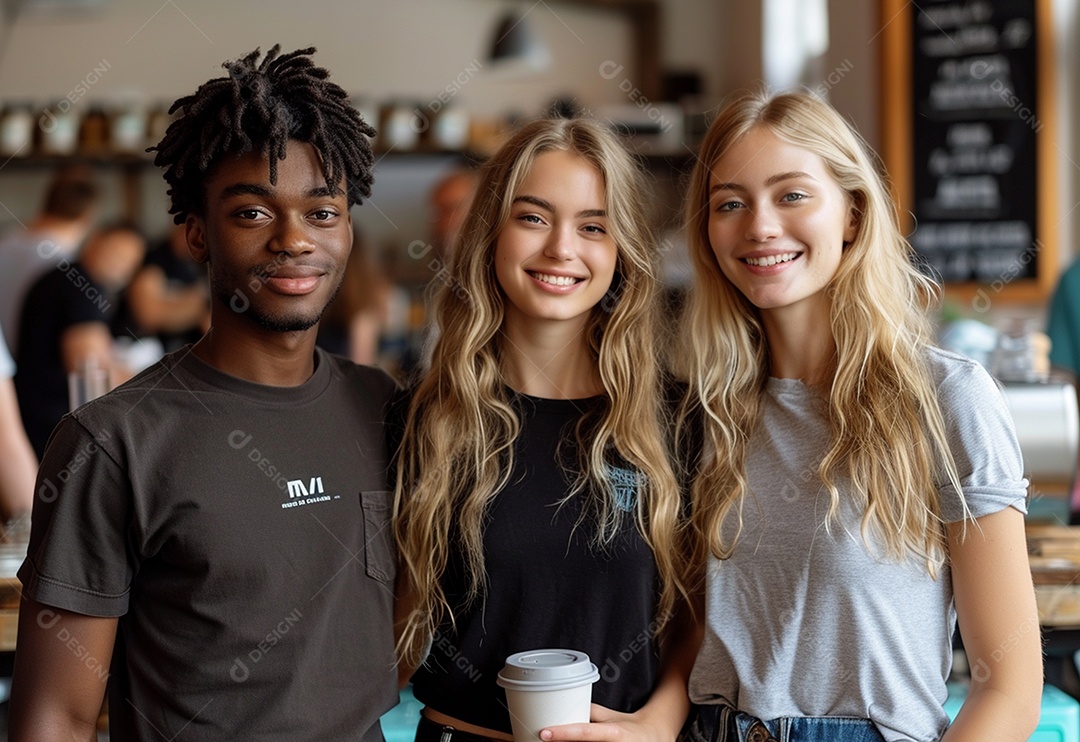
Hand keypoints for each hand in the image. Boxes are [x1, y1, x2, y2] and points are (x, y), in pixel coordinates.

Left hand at [539, 703, 675, 741]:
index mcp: (613, 732)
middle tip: (542, 740)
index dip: (564, 733)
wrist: (656, 738)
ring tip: (555, 741)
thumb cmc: (630, 727)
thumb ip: (589, 713)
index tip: (544, 732)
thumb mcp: (611, 717)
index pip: (585, 732)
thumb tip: (563, 705)